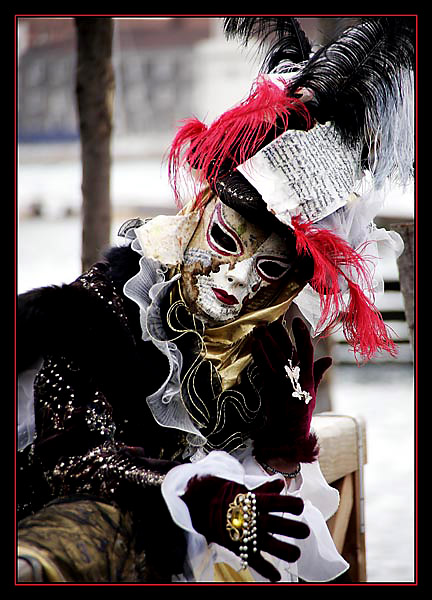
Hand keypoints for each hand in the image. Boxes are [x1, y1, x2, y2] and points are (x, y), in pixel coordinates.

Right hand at [182, 475, 308, 580]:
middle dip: (295, 529)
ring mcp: (245, 534)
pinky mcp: (238, 547)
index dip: (292, 504)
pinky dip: (267, 571)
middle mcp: (252, 518)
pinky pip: (254, 561)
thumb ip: (263, 488)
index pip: (279, 502)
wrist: (195, 504)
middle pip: (280, 524)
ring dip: (286, 550)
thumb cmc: (219, 494)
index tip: (300, 506)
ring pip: (271, 545)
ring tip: (296, 553)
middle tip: (305, 531)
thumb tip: (280, 483)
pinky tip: (277, 577)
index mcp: (253, 500)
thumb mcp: (242, 487)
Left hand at [251, 317, 331, 463]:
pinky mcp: (273, 389)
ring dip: (267, 340)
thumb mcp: (312, 393)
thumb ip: (318, 374)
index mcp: (309, 378)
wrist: (290, 434)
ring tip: (259, 328)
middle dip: (280, 334)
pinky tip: (254, 344)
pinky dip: (260, 354)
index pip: (308, 351)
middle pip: (290, 350)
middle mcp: (299, 378)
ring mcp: (286, 383)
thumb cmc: (300, 414)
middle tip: (272, 319)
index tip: (297, 321)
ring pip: (277, 356)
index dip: (303, 335)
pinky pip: (265, 367)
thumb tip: (329, 360)